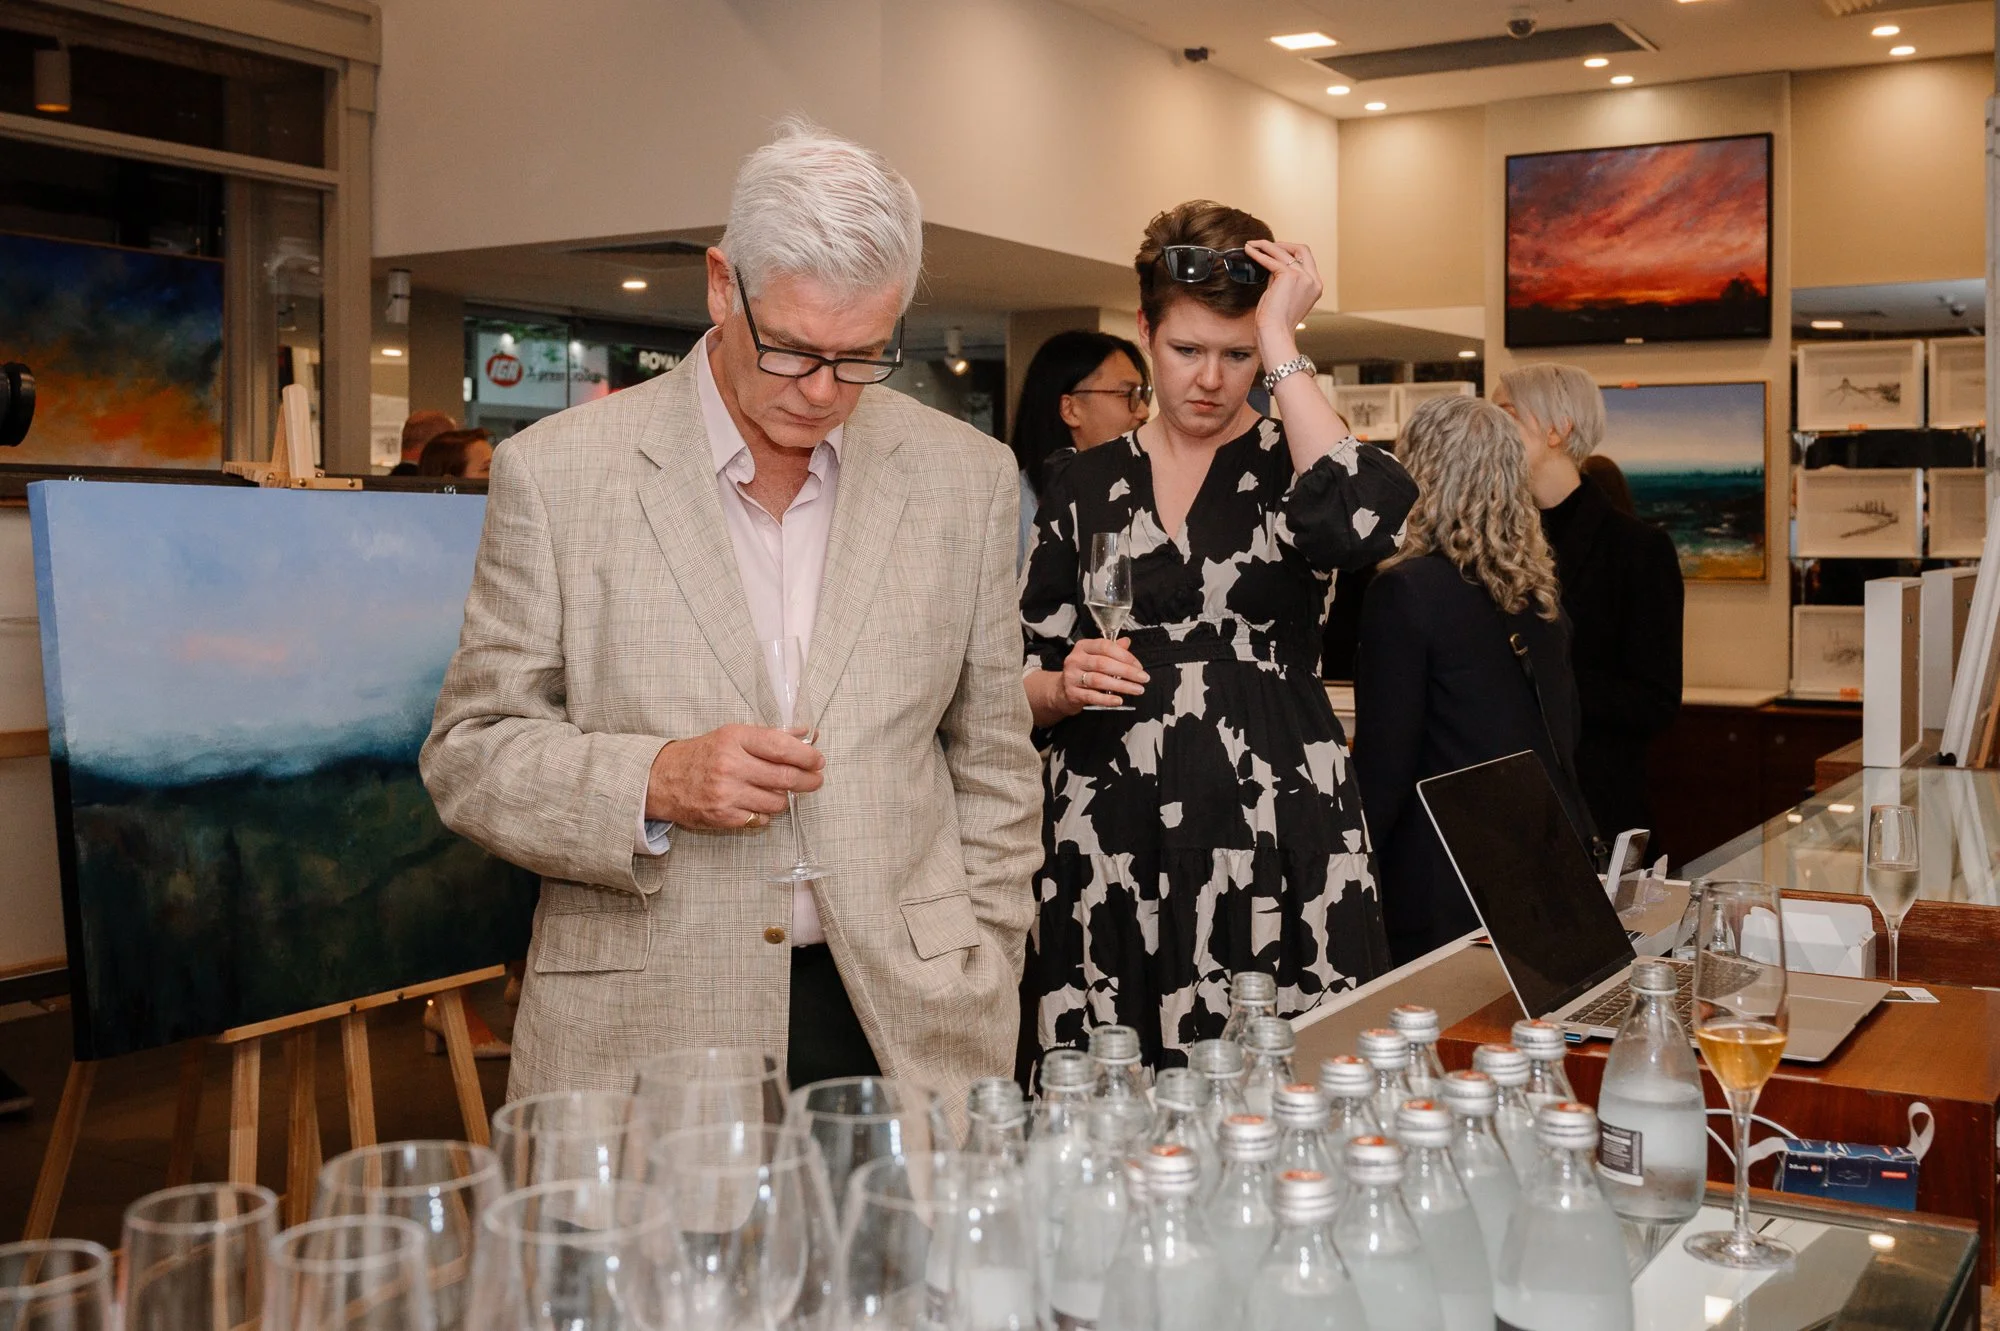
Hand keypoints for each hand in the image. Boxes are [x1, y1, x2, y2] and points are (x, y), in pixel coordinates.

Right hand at [645, 724, 823, 830]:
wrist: (662, 779)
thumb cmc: (702, 755)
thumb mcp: (732, 735)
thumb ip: (770, 735)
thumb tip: (807, 733)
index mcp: (734, 738)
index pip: (781, 746)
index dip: (806, 755)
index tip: (818, 760)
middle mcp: (730, 765)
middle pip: (785, 776)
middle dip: (808, 780)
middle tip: (816, 780)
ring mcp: (726, 793)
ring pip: (777, 801)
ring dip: (785, 798)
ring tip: (780, 791)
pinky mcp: (723, 816)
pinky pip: (761, 818)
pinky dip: (766, 813)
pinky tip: (758, 803)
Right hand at [1059, 638, 1148, 713]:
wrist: (1061, 690)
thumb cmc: (1083, 672)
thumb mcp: (1095, 656)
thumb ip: (1112, 649)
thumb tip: (1127, 642)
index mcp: (1083, 647)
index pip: (1105, 646)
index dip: (1124, 655)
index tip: (1139, 665)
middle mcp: (1075, 659)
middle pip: (1103, 664)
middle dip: (1127, 671)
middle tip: (1143, 678)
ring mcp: (1072, 677)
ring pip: (1099, 680)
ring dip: (1121, 685)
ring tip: (1136, 690)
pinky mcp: (1072, 693)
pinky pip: (1092, 696)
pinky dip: (1107, 699)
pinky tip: (1119, 700)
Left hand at [1245, 238, 1322, 358]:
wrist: (1275, 332)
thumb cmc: (1276, 320)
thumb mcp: (1285, 295)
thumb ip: (1283, 279)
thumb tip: (1272, 263)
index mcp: (1316, 285)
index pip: (1307, 259)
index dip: (1291, 252)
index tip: (1275, 251)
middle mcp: (1313, 280)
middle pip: (1302, 249)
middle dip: (1283, 244)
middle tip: (1264, 245)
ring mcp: (1303, 277)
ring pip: (1284, 252)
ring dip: (1266, 245)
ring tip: (1251, 245)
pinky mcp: (1289, 276)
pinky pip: (1271, 259)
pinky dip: (1259, 254)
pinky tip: (1249, 251)